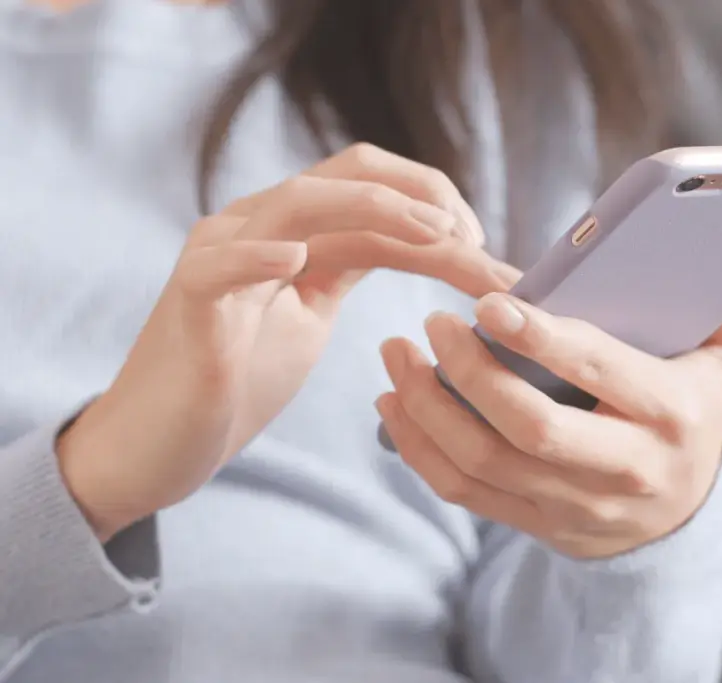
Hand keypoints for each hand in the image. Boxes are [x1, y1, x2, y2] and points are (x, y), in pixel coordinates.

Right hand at [58, 143, 517, 541]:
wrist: (160, 443)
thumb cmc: (238, 378)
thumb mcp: (311, 314)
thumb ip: (350, 269)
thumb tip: (429, 250)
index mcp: (295, 232)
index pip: (375, 190)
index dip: (439, 206)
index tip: (489, 251)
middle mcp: (259, 227)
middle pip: (348, 175)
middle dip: (424, 198)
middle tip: (476, 239)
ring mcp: (220, 257)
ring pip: (297, 202)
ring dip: (374, 210)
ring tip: (432, 233)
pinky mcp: (190, 304)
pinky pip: (219, 265)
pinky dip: (256, 255)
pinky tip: (296, 259)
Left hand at [376, 274, 721, 558]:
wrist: (678, 516)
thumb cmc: (692, 414)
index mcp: (670, 416)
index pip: (597, 372)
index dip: (540, 338)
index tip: (488, 302)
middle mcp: (623, 469)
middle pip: (529, 427)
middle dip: (469, 373)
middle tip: (432, 322)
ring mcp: (574, 506)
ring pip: (483, 463)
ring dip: (427, 408)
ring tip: (396, 353)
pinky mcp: (536, 523)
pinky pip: (464, 492)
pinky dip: (419, 448)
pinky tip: (395, 402)